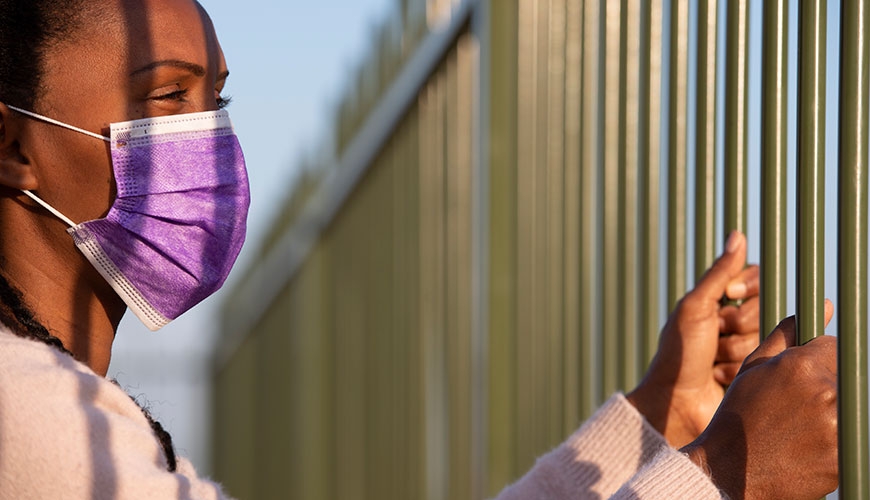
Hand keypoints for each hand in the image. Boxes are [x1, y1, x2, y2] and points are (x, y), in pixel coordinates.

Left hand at [627, 231, 759, 446]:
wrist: (673, 402)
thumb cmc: (678, 353)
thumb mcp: (696, 307)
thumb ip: (720, 273)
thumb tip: (737, 234)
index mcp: (714, 303)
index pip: (753, 280)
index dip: (747, 288)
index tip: (731, 295)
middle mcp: (729, 324)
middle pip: (760, 310)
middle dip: (735, 325)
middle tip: (712, 336)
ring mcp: (740, 350)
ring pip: (762, 338)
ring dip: (733, 350)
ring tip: (710, 361)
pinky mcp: (748, 373)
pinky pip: (761, 362)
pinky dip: (736, 369)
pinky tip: (717, 377)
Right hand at [682, 302, 837, 499]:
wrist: (729, 472)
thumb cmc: (737, 417)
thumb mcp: (751, 370)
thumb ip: (784, 337)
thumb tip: (816, 309)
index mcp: (803, 365)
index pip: (833, 348)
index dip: (817, 360)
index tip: (803, 377)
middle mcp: (827, 392)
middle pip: (842, 377)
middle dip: (823, 388)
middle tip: (794, 409)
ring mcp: (838, 427)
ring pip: (847, 409)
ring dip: (829, 416)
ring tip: (796, 430)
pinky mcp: (844, 457)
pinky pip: (847, 441)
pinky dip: (830, 444)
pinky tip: (803, 449)